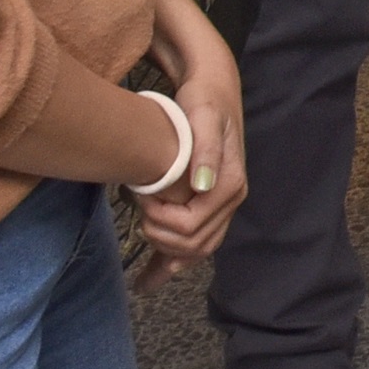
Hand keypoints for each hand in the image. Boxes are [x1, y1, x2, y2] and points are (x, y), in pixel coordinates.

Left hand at [132, 0, 244, 286]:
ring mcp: (220, 205)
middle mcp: (229, 200)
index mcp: (230, 184)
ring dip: (166, 253)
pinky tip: (149, 280)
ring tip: (141, 238)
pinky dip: (170, 265)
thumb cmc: (203, 101)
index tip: (141, 199)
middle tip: (138, 213)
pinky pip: (194, 244)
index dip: (163, 222)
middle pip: (195, 245)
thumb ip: (206, 150)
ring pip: (196, 250)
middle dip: (161, 237)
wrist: (212, 88)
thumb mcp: (203, 116)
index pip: (195, 227)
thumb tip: (204, 186)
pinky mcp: (208, 205)